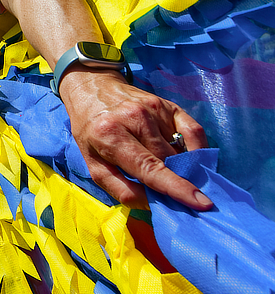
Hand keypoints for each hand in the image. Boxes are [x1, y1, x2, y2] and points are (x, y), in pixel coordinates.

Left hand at [58, 68, 211, 210]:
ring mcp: (154, 109)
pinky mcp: (168, 104)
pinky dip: (196, 148)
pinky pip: (194, 131)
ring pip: (181, 149)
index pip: (149, 167)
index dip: (176, 187)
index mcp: (111, 136)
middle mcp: (135, 119)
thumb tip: (152, 204)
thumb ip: (119, 188)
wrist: (92, 89)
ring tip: (174, 171)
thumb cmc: (91, 132)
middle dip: (175, 180)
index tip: (201, 203)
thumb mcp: (92, 163)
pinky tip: (187, 157)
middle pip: (168, 161)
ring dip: (183, 166)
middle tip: (176, 193)